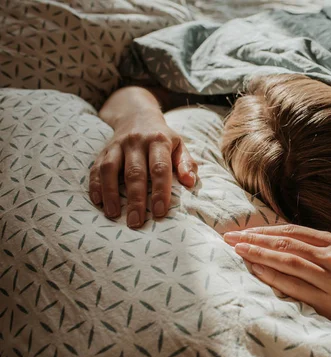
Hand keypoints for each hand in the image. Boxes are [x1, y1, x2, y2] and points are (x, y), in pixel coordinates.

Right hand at [89, 112, 197, 227]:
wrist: (137, 115)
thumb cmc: (163, 138)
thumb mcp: (179, 146)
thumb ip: (186, 164)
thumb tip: (190, 182)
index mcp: (159, 140)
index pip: (159, 168)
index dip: (160, 191)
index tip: (160, 212)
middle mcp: (136, 141)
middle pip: (134, 172)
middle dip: (136, 199)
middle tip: (136, 222)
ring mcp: (117, 145)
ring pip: (110, 169)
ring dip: (111, 193)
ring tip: (113, 214)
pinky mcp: (103, 150)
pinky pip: (95, 168)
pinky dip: (95, 185)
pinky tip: (97, 202)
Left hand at [223, 224, 330, 336]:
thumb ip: (308, 247)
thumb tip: (268, 239)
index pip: (292, 230)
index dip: (265, 229)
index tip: (243, 230)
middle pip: (287, 243)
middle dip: (255, 238)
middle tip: (231, 237)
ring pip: (288, 261)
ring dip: (259, 254)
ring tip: (238, 249)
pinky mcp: (327, 299)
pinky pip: (292, 285)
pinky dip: (271, 275)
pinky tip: (255, 268)